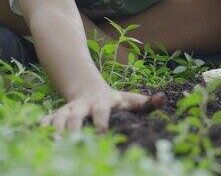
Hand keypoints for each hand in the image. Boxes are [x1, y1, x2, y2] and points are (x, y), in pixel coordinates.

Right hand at [41, 87, 164, 133]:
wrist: (88, 89)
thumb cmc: (115, 100)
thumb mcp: (130, 100)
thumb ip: (147, 103)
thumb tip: (163, 99)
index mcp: (102, 103)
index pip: (102, 111)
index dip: (101, 121)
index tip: (102, 133)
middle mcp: (83, 106)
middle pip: (75, 116)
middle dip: (73, 129)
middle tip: (72, 143)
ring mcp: (68, 110)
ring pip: (58, 120)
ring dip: (56, 132)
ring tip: (55, 146)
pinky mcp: (56, 115)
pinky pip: (46, 121)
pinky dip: (43, 129)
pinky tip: (40, 139)